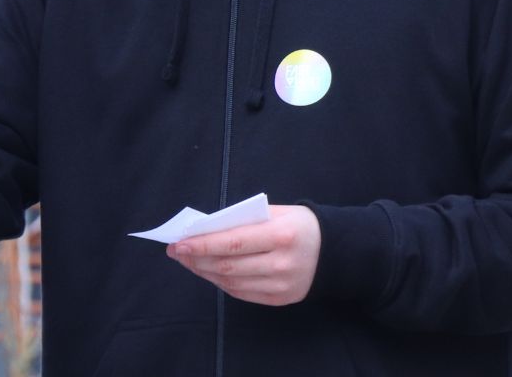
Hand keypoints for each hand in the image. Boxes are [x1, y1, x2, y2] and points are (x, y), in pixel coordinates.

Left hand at [167, 205, 320, 305]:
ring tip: (188, 261)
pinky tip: (208, 272)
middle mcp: (282, 264)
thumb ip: (243, 221)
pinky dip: (221, 282)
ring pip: (232, 282)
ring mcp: (282, 285)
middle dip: (196, 259)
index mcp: (281, 235)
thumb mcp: (276, 212)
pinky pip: (242, 293)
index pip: (232, 243)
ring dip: (204, 272)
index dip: (202, 245)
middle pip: (228, 265)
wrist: (335, 252)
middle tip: (176, 252)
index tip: (178, 243)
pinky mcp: (281, 299)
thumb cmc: (299, 225)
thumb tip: (204, 230)